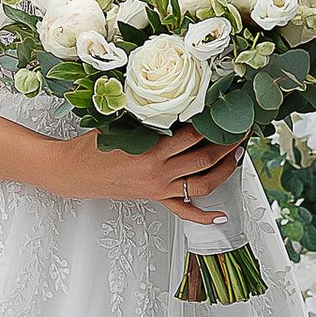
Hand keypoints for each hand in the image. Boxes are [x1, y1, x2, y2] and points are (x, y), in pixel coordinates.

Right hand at [48, 123, 242, 227]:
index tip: (224, 111)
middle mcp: (158, 173)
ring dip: (224, 171)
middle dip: (227, 145)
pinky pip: (184, 211)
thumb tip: (171, 101)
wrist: (74, 173)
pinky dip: (204, 216)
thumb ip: (144, 116)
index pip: (191, 137)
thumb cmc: (92, 147)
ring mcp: (159, 189)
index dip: (212, 124)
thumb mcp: (117, 123)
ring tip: (237, 156)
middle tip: (240, 131)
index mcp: (150, 153)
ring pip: (202, 184)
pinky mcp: (155, 198)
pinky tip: (220, 215)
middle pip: (204, 160)